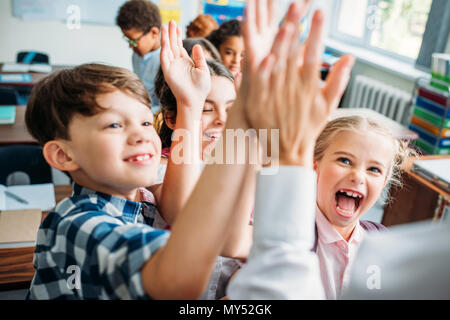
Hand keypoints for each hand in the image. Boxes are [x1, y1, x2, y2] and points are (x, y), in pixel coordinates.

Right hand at [160, 20, 210, 115]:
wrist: (195, 99)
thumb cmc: (201, 88)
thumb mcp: (203, 69)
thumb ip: (199, 57)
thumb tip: (196, 45)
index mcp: (185, 62)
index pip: (179, 46)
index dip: (178, 36)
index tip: (177, 26)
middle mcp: (177, 63)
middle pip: (172, 44)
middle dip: (172, 33)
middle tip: (171, 21)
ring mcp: (172, 66)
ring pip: (167, 49)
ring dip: (166, 38)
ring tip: (166, 27)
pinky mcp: (168, 72)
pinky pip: (164, 58)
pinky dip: (164, 49)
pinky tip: (165, 41)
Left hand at [243, 3, 354, 166]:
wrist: (287, 150)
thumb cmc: (308, 127)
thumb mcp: (327, 106)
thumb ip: (338, 80)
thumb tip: (350, 57)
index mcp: (309, 87)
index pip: (314, 54)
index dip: (317, 33)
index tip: (320, 12)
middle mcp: (293, 89)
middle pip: (294, 54)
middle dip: (296, 28)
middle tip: (298, 5)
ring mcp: (276, 96)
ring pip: (278, 66)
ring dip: (281, 46)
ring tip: (285, 24)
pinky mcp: (260, 104)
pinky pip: (261, 85)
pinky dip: (263, 71)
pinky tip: (265, 55)